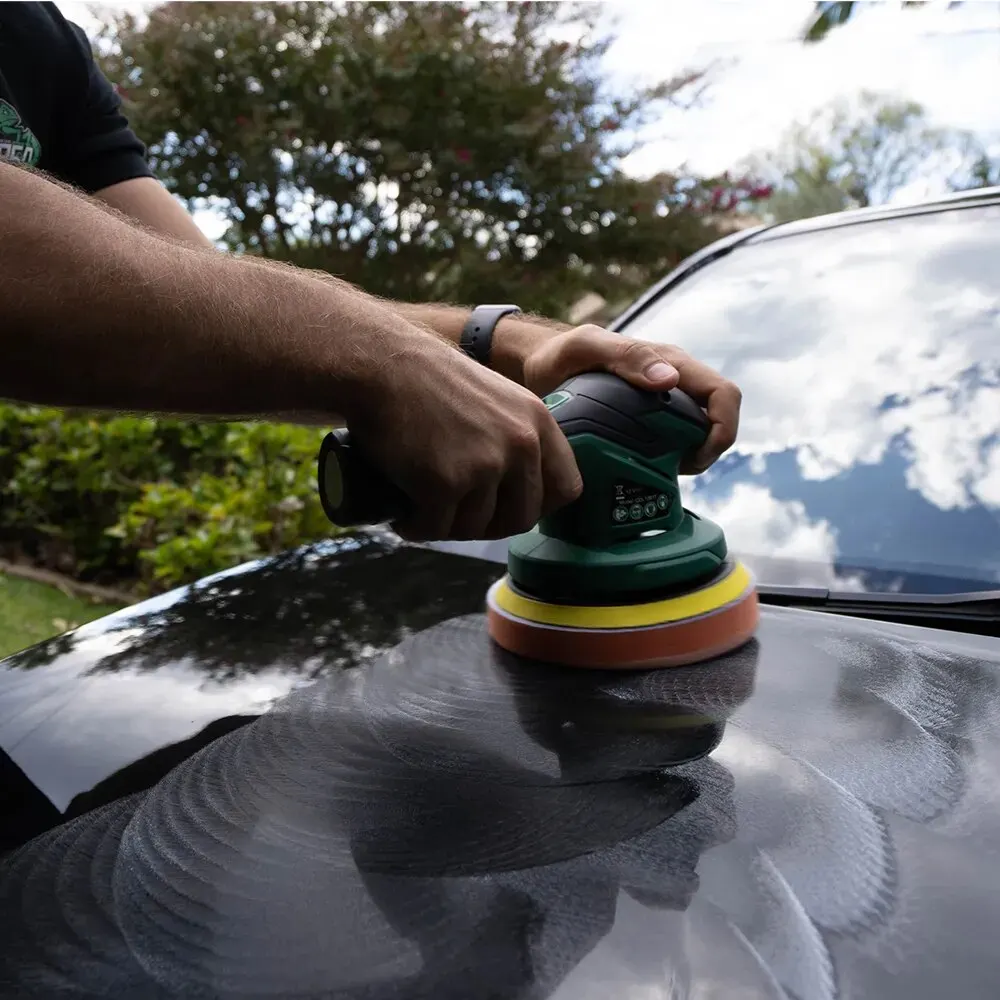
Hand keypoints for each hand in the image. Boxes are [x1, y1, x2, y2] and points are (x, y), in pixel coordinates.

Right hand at [347, 331, 581, 541]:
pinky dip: (416, 527)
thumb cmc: (426, 380)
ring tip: (423, 507)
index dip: (537, 506)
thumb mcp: (496, 399)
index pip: (566, 489)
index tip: (507, 506)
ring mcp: (484, 465)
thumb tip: (519, 488)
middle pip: (521, 518)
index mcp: (537, 422)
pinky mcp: (444, 483)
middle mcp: (520, 444)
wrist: (381, 364)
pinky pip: (436, 528)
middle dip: (487, 526)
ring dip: (447, 526)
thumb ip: (515, 435)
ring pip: (475, 528)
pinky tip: (404, 516)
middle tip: (456, 515)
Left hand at [510, 323, 741, 474]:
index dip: (723, 428)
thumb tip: (670, 381)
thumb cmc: (561, 353)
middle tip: (675, 471)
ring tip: (660, 473)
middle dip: (708, 450)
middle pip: (716, 420)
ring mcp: (663, 405)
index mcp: (670, 362)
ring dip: (691, 459)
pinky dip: (669, 462)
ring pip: (699, 435)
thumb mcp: (586, 348)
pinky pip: (674, 443)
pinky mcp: (648, 423)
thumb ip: (626, 357)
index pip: (722, 394)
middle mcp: (674, 383)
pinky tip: (645, 472)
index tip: (696, 456)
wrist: (537, 367)